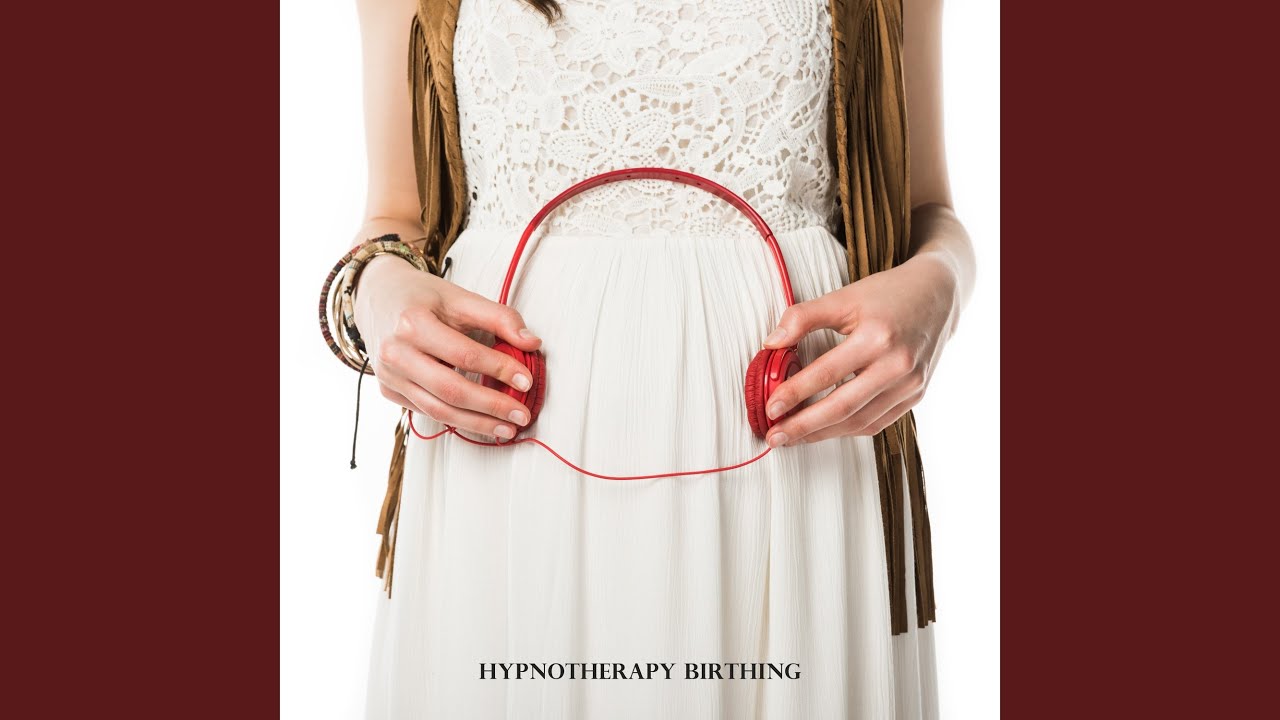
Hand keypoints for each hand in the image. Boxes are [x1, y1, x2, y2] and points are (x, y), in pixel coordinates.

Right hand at [352, 255, 542, 439]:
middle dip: (491, 407)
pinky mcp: (389, 391)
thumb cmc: (422, 297)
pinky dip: (457, 419)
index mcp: (413, 323)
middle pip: (451, 390)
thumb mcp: (460, 296)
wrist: (377, 296)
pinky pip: (426, 412)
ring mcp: (389, 376)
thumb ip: (499, 317)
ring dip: (477, 423)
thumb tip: (532, 343)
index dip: (499, 369)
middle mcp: (396, 353)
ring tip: (507, 428)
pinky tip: (481, 422)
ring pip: (437, 410)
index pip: (465, 354)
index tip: (527, 380)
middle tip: (522, 414)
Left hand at [759, 255, 959, 446]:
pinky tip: (823, 430)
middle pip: (843, 407)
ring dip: (822, 434)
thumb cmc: (888, 294)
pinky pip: (877, 423)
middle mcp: (898, 365)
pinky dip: (847, 430)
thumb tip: (771, 343)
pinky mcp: (916, 395)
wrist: (938, 295)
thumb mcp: (844, 297)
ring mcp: (910, 385)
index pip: (827, 373)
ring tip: (793, 437)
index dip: (795, 392)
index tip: (770, 407)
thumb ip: (803, 317)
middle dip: (804, 426)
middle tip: (774, 435)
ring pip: (860, 422)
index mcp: (878, 337)